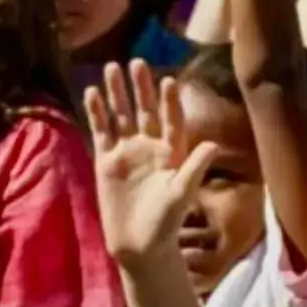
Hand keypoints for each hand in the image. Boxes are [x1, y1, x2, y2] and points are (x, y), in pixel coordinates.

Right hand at [85, 60, 220, 263]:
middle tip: (136, 62)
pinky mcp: (106, 160)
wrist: (139, 243)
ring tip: (112, 67)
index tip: (168, 80)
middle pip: (144, 110)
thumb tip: (214, 144)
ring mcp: (127, 151)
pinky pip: (102, 131)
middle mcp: (150, 146)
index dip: (169, 101)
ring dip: (117, 93)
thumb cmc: (167, 221)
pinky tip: (92, 93)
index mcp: (172, 151)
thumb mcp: (182, 193)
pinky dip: (97, 112)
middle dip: (140, 87)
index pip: (171, 119)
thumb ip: (194, 167)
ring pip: (121, 115)